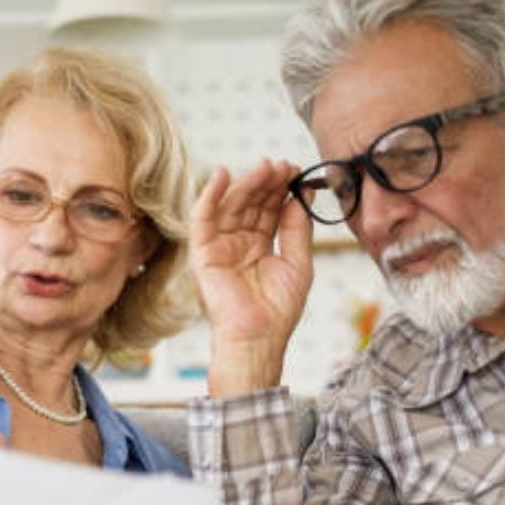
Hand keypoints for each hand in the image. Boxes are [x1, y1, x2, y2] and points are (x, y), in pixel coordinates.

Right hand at [190, 158, 313, 395]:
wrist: (258, 339)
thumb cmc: (278, 311)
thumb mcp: (298, 263)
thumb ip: (298, 229)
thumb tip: (302, 195)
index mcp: (260, 247)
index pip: (269, 210)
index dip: (280, 189)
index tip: (294, 171)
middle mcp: (238, 244)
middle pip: (250, 204)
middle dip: (265, 183)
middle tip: (281, 166)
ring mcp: (219, 248)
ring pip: (230, 206)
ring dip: (245, 184)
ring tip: (264, 168)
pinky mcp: (202, 254)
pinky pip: (202, 219)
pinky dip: (209, 196)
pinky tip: (222, 176)